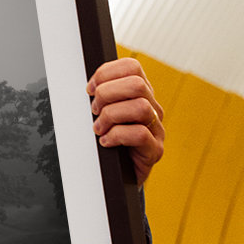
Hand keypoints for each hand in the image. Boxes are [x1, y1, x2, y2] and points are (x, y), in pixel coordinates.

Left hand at [87, 58, 164, 185]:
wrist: (117, 176)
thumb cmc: (107, 141)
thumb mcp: (102, 114)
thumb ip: (100, 97)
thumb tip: (87, 86)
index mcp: (140, 94)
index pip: (131, 67)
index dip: (106, 73)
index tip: (90, 89)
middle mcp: (152, 108)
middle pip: (137, 84)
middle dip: (107, 94)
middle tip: (94, 110)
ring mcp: (156, 129)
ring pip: (140, 107)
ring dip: (111, 116)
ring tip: (99, 128)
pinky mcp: (155, 150)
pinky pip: (140, 134)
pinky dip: (116, 136)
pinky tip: (106, 142)